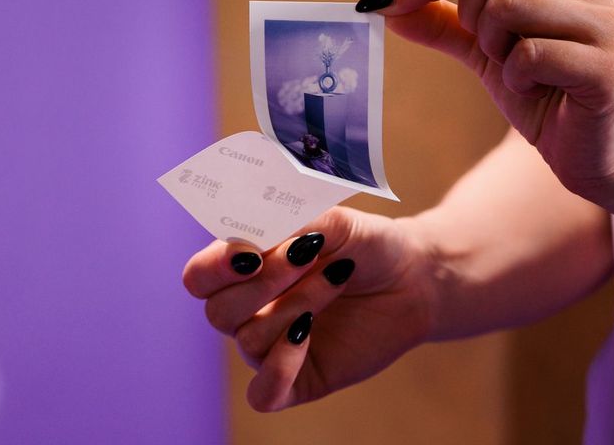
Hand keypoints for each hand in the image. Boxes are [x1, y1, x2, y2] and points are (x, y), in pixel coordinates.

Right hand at [182, 206, 434, 410]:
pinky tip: (307, 335)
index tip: (249, 253)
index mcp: (248, 266)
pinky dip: (279, 367)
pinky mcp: (297, 379)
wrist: (412, 276)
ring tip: (336, 278)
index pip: (201, 275)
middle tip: (305, 256)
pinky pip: (265, 392)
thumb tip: (251, 241)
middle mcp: (251, 309)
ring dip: (296, 305)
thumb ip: (289, 224)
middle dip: (262, 282)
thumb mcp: (331, 221)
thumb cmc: (365, 243)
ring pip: (250, 340)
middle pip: (218, 310)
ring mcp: (272, 346)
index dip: (215, 266)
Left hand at [357, 0, 613, 198]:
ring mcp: (612, 18)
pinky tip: (542, 90)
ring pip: (506, 4)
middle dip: (470, 15)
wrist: (610, 152)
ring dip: (495, 47)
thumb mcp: (490, 49)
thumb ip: (444, 21)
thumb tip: (384, 2)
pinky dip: (516, 78)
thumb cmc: (550, 91)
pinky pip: (527, 54)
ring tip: (522, 71)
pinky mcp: (610, 64)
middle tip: (492, 49)